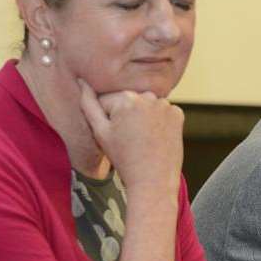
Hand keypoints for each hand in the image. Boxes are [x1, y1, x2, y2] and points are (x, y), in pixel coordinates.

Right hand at [78, 79, 182, 193]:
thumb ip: (88, 103)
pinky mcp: (178, 114)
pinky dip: (157, 121)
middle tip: (129, 139)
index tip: (116, 136)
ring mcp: (166, 104)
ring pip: (144, 106)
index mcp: (126, 98)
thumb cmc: (124, 159)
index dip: (107, 119)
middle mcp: (148, 96)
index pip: (107, 100)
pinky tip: (154, 137)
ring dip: (141, 117)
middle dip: (124, 115)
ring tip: (141, 139)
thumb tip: (82, 80)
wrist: (153, 180)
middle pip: (127, 101)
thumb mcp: (100, 132)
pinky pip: (161, 112)